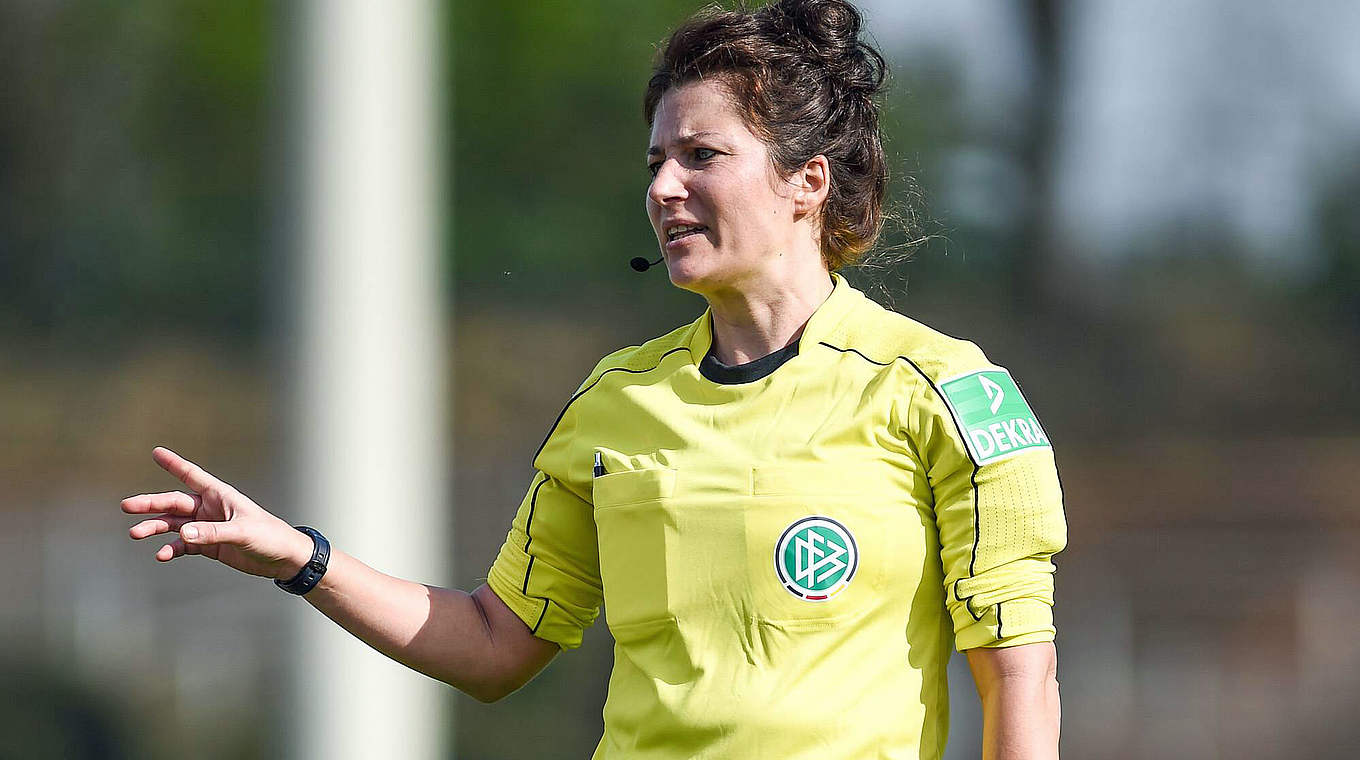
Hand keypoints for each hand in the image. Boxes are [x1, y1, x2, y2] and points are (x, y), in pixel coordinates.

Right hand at [122, 446, 312, 580]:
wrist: (282, 558)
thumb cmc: (269, 536)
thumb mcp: (241, 532)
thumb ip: (212, 533)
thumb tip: (183, 534)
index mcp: (220, 495)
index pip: (192, 476)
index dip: (174, 464)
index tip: (156, 452)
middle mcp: (210, 508)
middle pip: (174, 503)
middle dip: (151, 504)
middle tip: (128, 506)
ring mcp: (207, 527)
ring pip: (174, 524)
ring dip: (155, 527)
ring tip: (136, 533)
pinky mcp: (208, 545)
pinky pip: (183, 545)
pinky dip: (171, 549)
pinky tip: (162, 555)